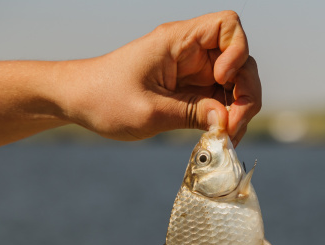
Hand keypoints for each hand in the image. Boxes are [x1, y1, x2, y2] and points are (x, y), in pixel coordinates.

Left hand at [58, 10, 260, 144]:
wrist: (78, 102)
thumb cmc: (104, 99)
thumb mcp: (148, 111)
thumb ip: (192, 115)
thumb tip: (228, 122)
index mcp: (178, 41)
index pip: (228, 25)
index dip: (237, 52)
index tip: (221, 81)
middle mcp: (191, 52)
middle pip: (241, 60)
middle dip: (245, 93)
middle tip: (233, 127)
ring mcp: (195, 72)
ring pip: (237, 83)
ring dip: (240, 110)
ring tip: (227, 137)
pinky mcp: (193, 91)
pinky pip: (223, 100)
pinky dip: (228, 118)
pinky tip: (221, 136)